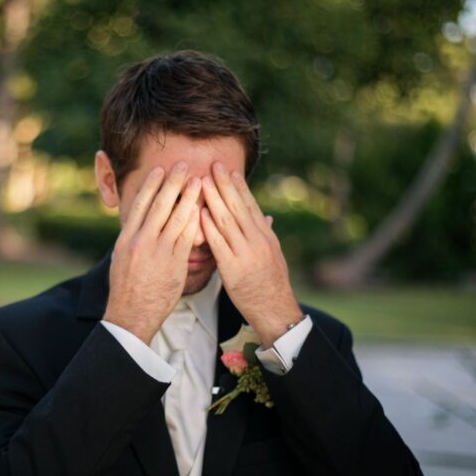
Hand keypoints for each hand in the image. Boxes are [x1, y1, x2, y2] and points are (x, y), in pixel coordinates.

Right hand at [104, 161, 201, 344]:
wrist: (131, 315)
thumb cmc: (126, 289)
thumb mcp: (121, 260)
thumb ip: (132, 240)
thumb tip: (138, 224)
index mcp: (126, 239)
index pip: (139, 205)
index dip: (150, 185)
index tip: (160, 170)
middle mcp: (140, 242)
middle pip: (158, 206)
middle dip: (172, 183)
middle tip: (183, 165)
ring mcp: (158, 253)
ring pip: (175, 219)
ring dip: (189, 198)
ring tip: (199, 182)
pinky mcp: (174, 265)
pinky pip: (187, 239)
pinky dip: (195, 222)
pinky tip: (203, 210)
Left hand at [200, 162, 302, 347]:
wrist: (275, 309)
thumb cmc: (271, 283)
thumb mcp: (273, 254)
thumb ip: (266, 234)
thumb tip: (266, 216)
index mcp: (266, 236)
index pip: (250, 205)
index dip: (238, 187)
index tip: (228, 171)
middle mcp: (258, 241)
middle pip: (238, 207)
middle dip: (224, 185)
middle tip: (212, 165)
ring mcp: (246, 254)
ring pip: (227, 221)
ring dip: (213, 199)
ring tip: (201, 182)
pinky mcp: (233, 269)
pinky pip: (219, 244)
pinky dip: (209, 227)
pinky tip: (200, 213)